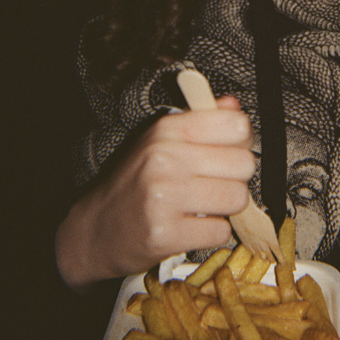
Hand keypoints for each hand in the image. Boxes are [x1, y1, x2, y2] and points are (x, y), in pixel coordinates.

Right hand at [56, 96, 255, 289]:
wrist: (96, 228)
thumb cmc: (135, 182)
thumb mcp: (161, 141)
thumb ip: (201, 121)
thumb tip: (234, 106)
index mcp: (166, 130)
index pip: (236, 125)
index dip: (241, 141)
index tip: (228, 152)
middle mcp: (164, 158)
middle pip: (244, 164)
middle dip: (235, 178)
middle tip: (212, 184)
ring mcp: (164, 197)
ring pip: (237, 198)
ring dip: (226, 208)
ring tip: (202, 205)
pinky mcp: (165, 233)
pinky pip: (221, 231)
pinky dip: (211, 233)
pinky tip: (191, 226)